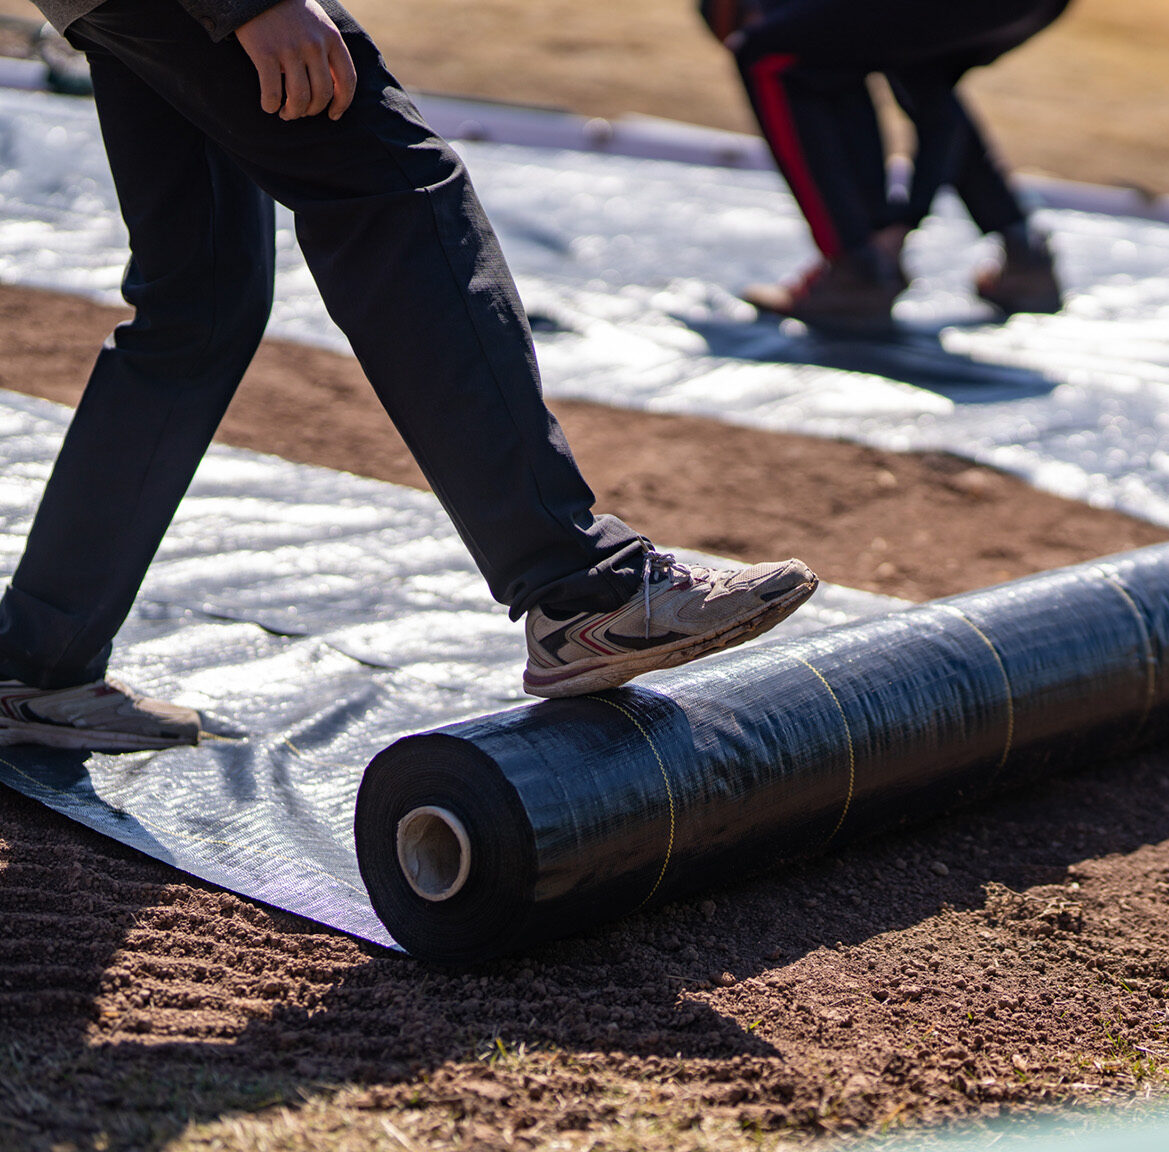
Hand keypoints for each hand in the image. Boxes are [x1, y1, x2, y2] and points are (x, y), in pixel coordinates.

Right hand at [236, 0, 356, 120]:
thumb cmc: (289, 11)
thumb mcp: (318, 24)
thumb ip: (328, 51)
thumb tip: (334, 90)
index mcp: (331, 37)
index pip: (347, 80)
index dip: (342, 104)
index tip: (333, 115)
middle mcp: (313, 44)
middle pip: (322, 94)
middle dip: (312, 111)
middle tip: (302, 112)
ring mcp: (289, 48)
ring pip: (299, 98)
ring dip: (293, 113)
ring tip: (286, 113)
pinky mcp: (265, 52)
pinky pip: (272, 92)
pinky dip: (270, 105)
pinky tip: (269, 106)